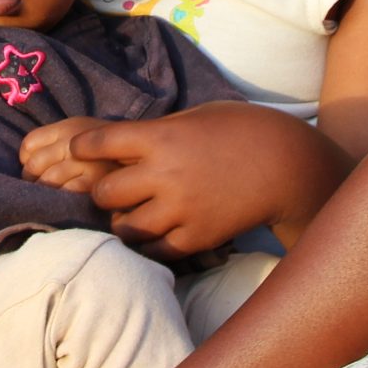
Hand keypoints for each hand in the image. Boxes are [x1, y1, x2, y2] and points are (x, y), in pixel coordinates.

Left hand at [18, 117, 119, 194]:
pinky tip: (72, 204)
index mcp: (71, 127)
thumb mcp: (84, 136)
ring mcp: (85, 163)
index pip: (29, 145)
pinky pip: (64, 195)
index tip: (38, 172)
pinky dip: (63, 202)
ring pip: (47, 182)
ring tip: (58, 200)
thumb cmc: (111, 155)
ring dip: (47, 195)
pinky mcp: (95, 185)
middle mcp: (76, 141)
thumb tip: (24, 163)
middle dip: (34, 182)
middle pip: (34, 165)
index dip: (27, 162)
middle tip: (46, 190)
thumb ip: (55, 142)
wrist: (153, 162)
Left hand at [77, 103, 347, 256]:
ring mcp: (180, 210)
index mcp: (161, 137)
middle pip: (104, 193)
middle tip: (112, 190)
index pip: (99, 143)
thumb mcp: (195, 116)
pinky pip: (155, 251)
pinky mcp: (197, 237)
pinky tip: (156, 233)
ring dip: (124, 222)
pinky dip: (150, 244)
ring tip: (132, 215)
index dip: (83, 146)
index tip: (80, 150)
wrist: (287, 165)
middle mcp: (164, 175)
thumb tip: (121, 144)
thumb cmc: (242, 129)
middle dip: (103, 191)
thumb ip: (157, 132)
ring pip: (125, 228)